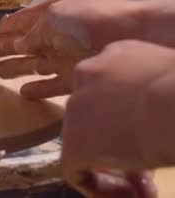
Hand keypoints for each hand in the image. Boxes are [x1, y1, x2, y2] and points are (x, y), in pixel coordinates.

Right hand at [0, 0, 139, 98]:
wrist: (130, 36)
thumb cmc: (90, 19)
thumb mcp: (53, 17)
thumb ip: (31, 32)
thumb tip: (16, 45)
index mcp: (55, 13)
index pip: (25, 19)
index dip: (9, 26)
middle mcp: (60, 34)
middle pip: (27, 43)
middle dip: (6, 47)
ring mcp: (67, 56)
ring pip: (35, 64)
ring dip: (16, 68)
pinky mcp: (75, 77)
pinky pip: (51, 84)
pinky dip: (37, 89)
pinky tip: (22, 92)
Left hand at [60, 40, 174, 196]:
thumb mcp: (172, 74)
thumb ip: (157, 88)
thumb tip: (153, 117)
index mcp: (116, 54)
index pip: (111, 87)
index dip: (130, 117)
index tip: (154, 136)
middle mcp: (88, 74)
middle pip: (96, 115)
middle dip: (120, 144)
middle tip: (148, 170)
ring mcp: (75, 107)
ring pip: (85, 142)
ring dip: (113, 168)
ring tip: (141, 189)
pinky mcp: (74, 141)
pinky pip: (75, 170)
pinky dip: (98, 187)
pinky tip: (128, 194)